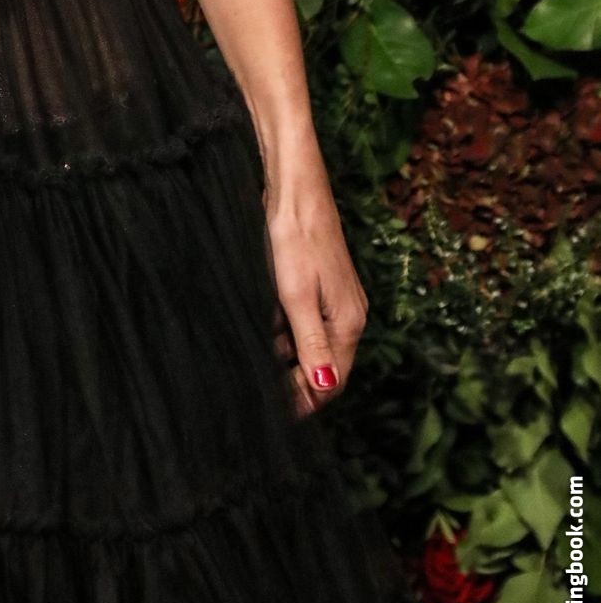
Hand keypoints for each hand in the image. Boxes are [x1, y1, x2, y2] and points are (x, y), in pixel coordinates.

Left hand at [261, 161, 367, 418]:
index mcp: (348, 323)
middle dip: (295, 382)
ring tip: (253, 363)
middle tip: (258, 392)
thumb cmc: (295, 239)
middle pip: (324, 365)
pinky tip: (261, 328)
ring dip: (286, 356)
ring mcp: (336, 298)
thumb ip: (311, 344)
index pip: (332, 381)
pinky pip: (305, 320)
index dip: (305, 401)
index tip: (274, 413)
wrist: (295, 189)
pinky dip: (285, 330)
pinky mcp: (320, 282)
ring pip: (311, 342)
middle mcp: (348, 314)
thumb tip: (324, 389)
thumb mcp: (297, 297)